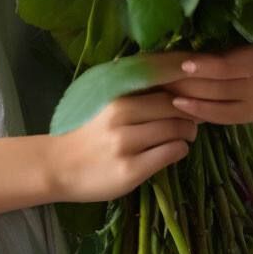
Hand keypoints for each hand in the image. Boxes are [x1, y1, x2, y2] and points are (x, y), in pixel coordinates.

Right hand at [47, 89, 198, 202]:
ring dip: (187, 133)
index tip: (191, 98)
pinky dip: (180, 150)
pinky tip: (174, 151)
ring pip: (175, 130)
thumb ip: (135, 96)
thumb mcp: (108, 106)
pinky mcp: (131, 170)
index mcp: (117, 97)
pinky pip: (170, 154)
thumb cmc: (89, 134)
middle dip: (190, 115)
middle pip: (174, 108)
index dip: (183, 91)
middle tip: (192, 121)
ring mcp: (125, 144)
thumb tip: (174, 82)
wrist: (60, 166)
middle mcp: (121, 117)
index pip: (163, 86)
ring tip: (184, 136)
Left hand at [161, 44, 252, 124]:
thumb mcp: (242, 46)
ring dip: (193, 102)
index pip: (226, 67)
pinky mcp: (252, 117)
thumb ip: (218, 53)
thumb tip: (183, 55)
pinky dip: (203, 114)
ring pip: (220, 107)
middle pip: (219, 89)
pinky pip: (224, 118)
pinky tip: (185, 111)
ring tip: (170, 98)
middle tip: (164, 81)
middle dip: (189, 86)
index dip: (204, 66)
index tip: (181, 65)